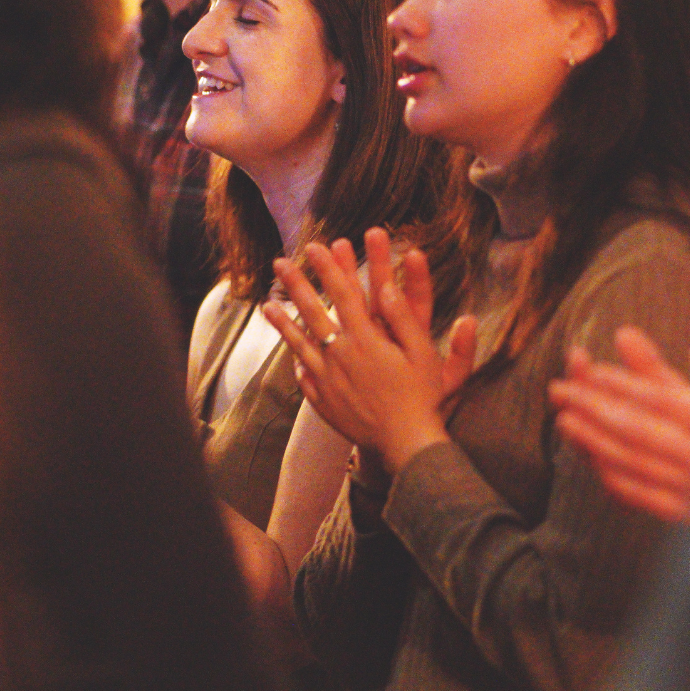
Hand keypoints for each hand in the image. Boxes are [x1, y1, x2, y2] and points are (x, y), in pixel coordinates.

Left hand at [262, 227, 476, 474]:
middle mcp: (341, 355)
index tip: (315, 247)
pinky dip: (296, 361)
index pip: (344, 294)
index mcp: (366, 339)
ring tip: (267, 304)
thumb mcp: (423, 353)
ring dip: (283, 321)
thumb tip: (387, 288)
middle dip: (296, 284)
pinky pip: (304, 376)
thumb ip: (403, 319)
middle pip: (313, 312)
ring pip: (299, 343)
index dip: (329, 268)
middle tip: (279, 263)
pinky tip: (290, 354)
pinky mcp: (324, 400)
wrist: (406, 444)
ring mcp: (328, 379)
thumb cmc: (421, 397)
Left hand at [549, 326, 689, 522]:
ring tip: (563, 420)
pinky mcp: (686, 517)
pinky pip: (639, 494)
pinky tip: (590, 454)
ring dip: (591, 440)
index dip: (622, 382)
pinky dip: (610, 472)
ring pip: (632, 461)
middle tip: (558, 389)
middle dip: (591, 407)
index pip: (659, 399)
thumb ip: (671, 371)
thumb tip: (625, 334)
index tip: (589, 369)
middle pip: (637, 427)